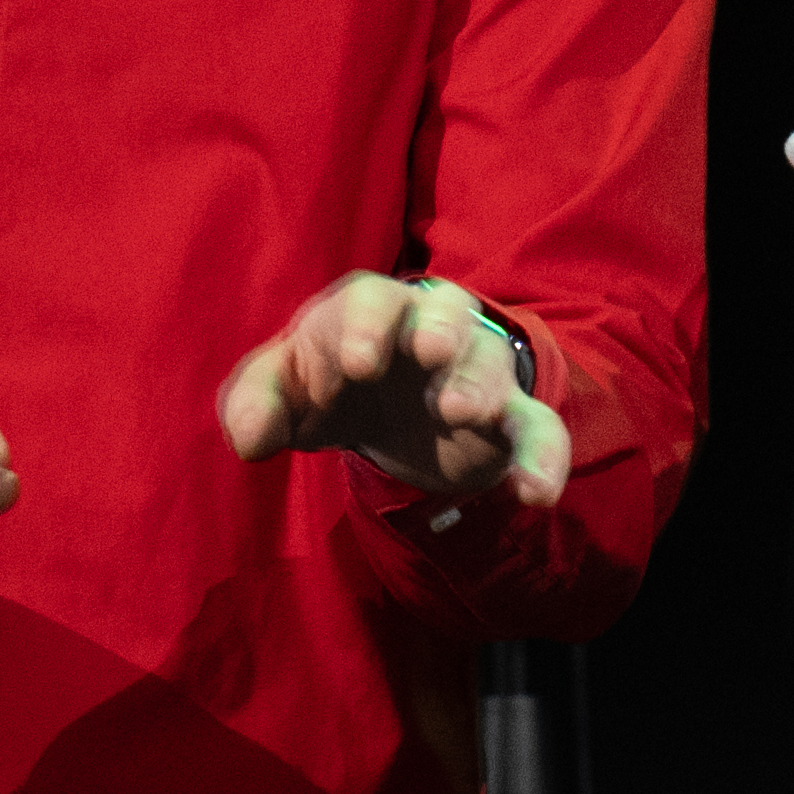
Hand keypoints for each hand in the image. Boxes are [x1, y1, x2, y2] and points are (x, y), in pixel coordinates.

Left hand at [214, 271, 566, 514]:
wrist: (380, 404)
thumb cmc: (324, 381)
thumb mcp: (280, 391)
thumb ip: (252, 405)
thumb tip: (250, 438)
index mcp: (366, 311)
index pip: (368, 300)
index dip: (363, 327)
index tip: (356, 365)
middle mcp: (427, 327)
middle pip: (445, 309)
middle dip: (439, 328)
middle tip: (429, 353)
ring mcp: (471, 370)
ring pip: (491, 361)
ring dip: (479, 384)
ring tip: (462, 414)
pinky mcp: (504, 420)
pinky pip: (537, 428)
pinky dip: (543, 456)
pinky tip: (535, 493)